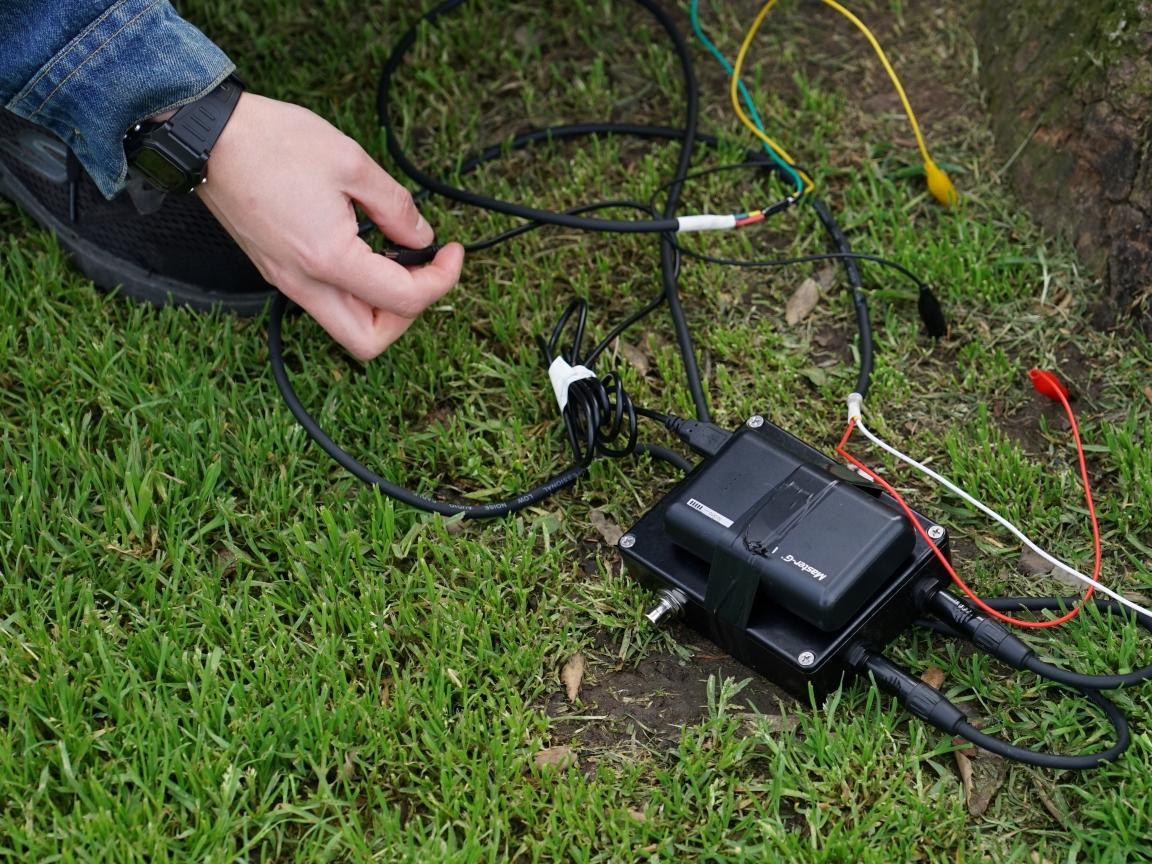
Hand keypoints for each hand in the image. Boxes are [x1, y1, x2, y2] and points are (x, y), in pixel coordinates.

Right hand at [196, 93, 463, 359]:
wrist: (206, 137)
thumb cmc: (271, 142)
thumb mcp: (352, 163)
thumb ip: (396, 207)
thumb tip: (421, 238)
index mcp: (329, 260)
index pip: (404, 301)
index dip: (442, 280)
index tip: (452, 252)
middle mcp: (305, 284)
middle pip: (369, 341)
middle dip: (407, 315)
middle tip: (423, 272)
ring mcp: (287, 282)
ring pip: (346, 327)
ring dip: (381, 306)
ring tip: (396, 259)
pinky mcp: (278, 272)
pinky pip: (327, 302)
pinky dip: (356, 290)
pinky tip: (366, 251)